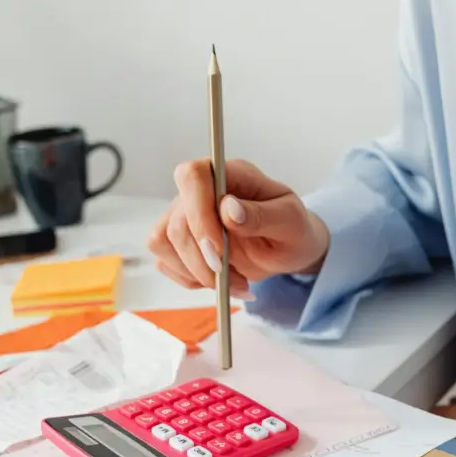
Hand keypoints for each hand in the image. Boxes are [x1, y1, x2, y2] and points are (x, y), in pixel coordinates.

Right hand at [148, 158, 329, 297]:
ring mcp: (184, 215)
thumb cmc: (292, 229)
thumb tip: (228, 209)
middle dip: (202, 259)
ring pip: (163, 242)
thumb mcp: (290, 222)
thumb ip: (261, 214)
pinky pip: (165, 262)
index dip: (198, 214)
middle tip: (234, 278)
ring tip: (233, 281)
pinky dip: (192, 280)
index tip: (218, 249)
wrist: (287, 250)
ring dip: (196, 273)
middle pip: (176, 221)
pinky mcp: (178, 241)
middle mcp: (201, 191)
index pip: (193, 176)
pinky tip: (220, 281)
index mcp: (230, 174)